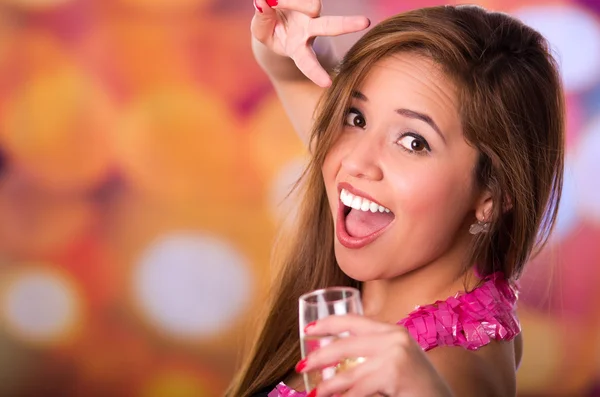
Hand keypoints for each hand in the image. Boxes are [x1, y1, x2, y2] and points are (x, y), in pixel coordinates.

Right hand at [251, 0, 369, 86]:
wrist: (274, 16)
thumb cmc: (270, 29)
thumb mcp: (261, 31)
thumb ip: (261, 20)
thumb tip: (262, 1)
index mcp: (299, 48)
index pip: (307, 62)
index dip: (315, 72)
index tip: (327, 83)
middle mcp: (311, 30)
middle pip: (330, 27)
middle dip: (346, 25)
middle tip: (365, 22)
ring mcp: (313, 12)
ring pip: (310, 3)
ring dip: (289, 2)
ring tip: (272, 3)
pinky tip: (278, 1)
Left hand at [298, 315, 453, 396]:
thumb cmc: (416, 387)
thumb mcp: (395, 362)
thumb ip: (372, 355)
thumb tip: (333, 363)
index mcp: (391, 331)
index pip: (353, 320)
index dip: (328, 323)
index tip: (308, 330)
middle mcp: (394, 337)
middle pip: (345, 343)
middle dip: (319, 356)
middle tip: (301, 366)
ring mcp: (395, 354)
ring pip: (348, 371)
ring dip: (327, 385)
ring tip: (314, 393)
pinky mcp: (394, 372)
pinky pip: (359, 389)